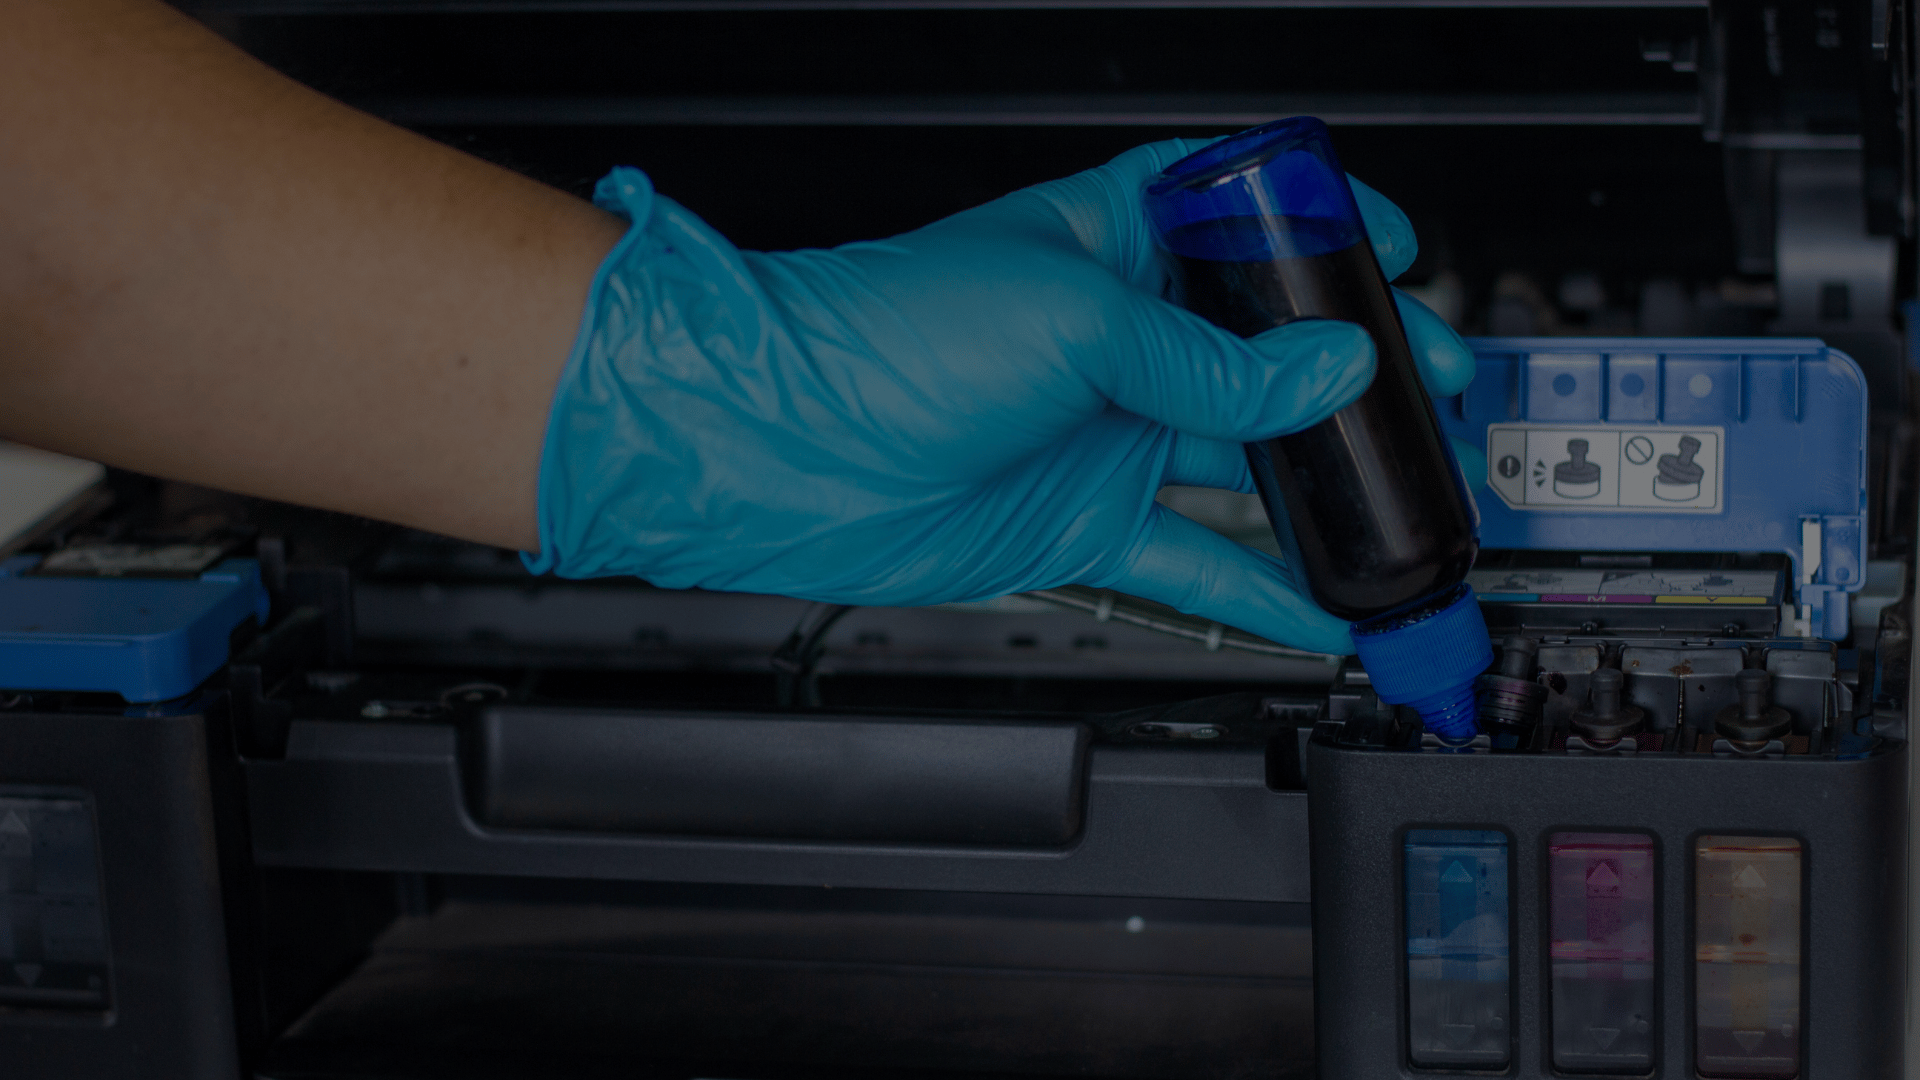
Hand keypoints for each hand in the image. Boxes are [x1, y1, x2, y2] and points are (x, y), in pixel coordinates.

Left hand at [528, 139, 1473, 653]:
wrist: (781, 447)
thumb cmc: (885, 337)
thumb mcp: (1074, 320)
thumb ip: (1211, 357)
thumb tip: (1326, 369)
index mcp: (1106, 241)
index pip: (1234, 215)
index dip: (1315, 225)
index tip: (1392, 248)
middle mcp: (1112, 336)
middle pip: (1260, 347)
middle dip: (1349, 369)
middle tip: (1429, 390)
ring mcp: (1100, 431)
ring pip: (1238, 458)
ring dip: (1320, 483)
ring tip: (1402, 500)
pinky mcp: (1078, 519)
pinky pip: (1189, 555)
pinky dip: (1256, 585)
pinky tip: (1318, 603)